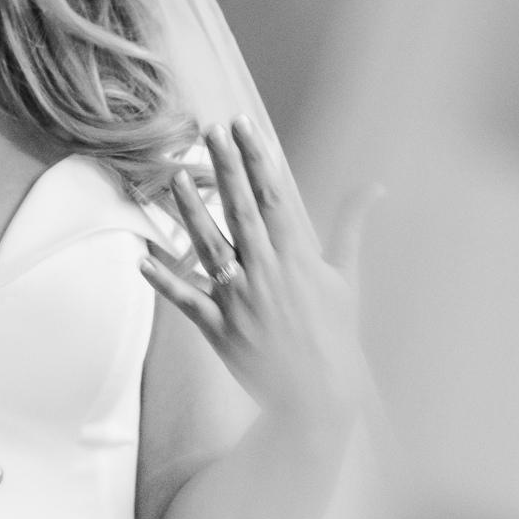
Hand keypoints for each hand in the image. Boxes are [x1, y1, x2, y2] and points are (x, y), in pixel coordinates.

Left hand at [141, 120, 374, 433]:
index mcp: (297, 255)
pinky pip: (186, 299)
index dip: (256, 156)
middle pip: (240, 209)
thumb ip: (353, 225)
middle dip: (224, 167)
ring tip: (175, 178)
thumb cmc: (337, 333)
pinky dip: (164, 280)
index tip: (243, 124)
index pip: (273, 194)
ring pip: (209, 246)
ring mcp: (239, 298)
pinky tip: (142, 258)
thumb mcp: (347, 275)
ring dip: (191, 212)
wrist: (319, 393)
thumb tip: (375, 186)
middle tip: (208, 131)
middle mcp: (265, 271)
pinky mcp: (219, 327)